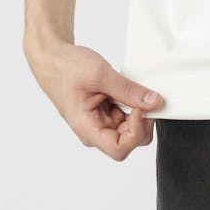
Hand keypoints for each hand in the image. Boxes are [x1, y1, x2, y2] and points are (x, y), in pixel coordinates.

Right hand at [23, 38, 163, 159]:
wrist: (54, 60)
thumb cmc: (67, 68)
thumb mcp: (100, 75)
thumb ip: (128, 90)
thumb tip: (154, 102)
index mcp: (88, 129)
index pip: (120, 149)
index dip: (135, 131)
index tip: (138, 107)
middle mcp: (96, 131)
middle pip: (130, 141)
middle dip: (142, 120)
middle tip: (144, 96)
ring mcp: (102, 122)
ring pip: (132, 128)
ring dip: (139, 110)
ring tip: (133, 88)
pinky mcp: (107, 112)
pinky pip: (128, 114)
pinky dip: (134, 103)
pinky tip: (129, 88)